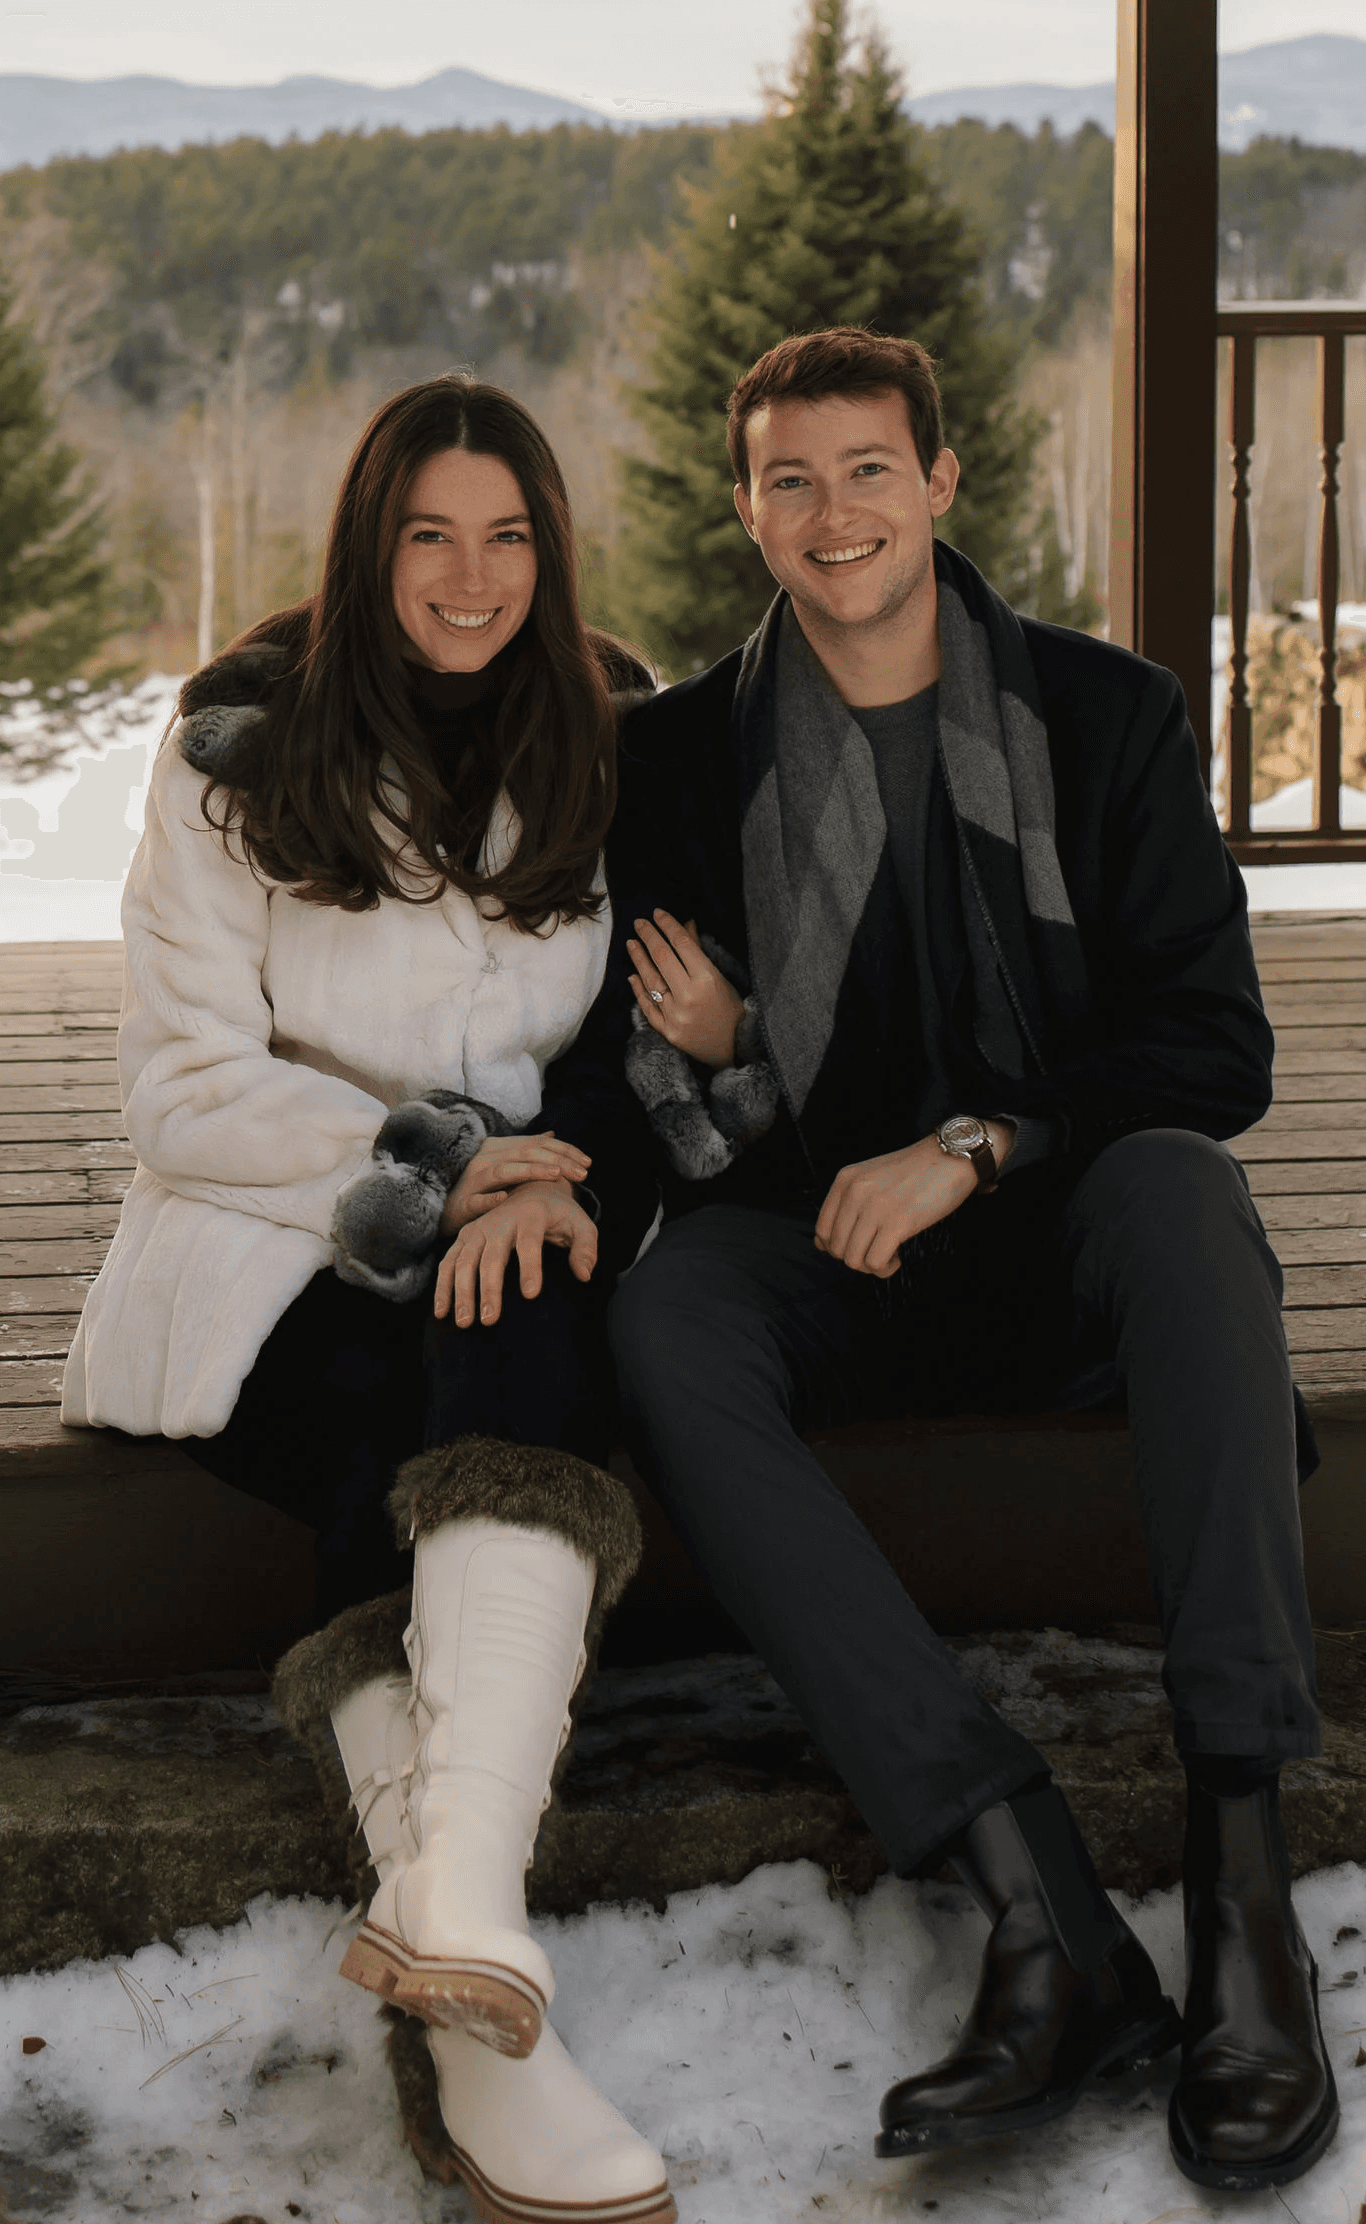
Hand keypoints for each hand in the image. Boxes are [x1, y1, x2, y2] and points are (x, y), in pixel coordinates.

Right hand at [434, 1181, 597, 1326]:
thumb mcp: (581, 1225)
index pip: (530, 1242)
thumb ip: (586, 1248)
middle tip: (490, 1320)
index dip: (530, 1267)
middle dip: (489, 1288)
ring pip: (465, 1261)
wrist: (531, 1190)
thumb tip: (584, 1275)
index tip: (531, 1294)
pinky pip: (449, 1262)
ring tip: (465, 1323)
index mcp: (531, 1215)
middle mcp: (500, 1220)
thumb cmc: (559, 1215)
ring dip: (462, 1292)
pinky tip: (442, 1312)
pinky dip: (443, 1286)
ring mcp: (478, 1229)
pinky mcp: (464, 1237)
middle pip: (491, 1256)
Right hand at [438, 1131, 589, 1237]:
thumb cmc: (478, 1186)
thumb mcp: (503, 1163)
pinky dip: (491, 1199)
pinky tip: (506, 1199)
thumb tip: (552, 1135)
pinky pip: (477, 1200)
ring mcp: (474, 1180)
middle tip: (583, 1173)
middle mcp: (487, 1160)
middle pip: (526, 1154)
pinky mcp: (463, 1203)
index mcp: (501, 1150)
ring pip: (504, 1171)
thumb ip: (526, 1149)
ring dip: (530, 1171)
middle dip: (557, 1161)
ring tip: (556, 1175)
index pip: (537, 1144)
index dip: (564, 1151)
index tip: (588, 1162)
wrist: (441, 1206)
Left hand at [627, 910, 745, 1069]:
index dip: (667, 925)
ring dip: (638, 959)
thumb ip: (698, 952)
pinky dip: (639, 989)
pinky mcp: (668, 1031)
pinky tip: (633, 975)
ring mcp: (676, 1015)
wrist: (735, 1049)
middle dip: (649, 936)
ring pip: (650, 980)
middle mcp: (689, 996)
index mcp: (707, 979)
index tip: (657, 913)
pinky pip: (647, 1006)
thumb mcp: (720, 977)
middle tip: (639, 923)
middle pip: (662, 957)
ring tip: (631, 943)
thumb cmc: (732, 1009)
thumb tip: (686, 924)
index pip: (681, 943)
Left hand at [814, 1123, 1013, 1276]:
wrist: (952, 1157)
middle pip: (837, 1249)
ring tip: (889, 1254)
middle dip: (856, 1258)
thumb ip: (849, 1202)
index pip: (821, 1231)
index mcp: (845, 1180)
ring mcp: (875, 1207)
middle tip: (877, 1252)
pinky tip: (897, 1257)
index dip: (836, 1249)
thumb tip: (825, 1243)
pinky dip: (885, 1268)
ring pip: (854, 1260)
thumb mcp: (871, 1176)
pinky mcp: (898, 1222)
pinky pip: (876, 1262)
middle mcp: (855, 1192)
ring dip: (872, 1266)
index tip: (858, 1247)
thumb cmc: (915, 1172)